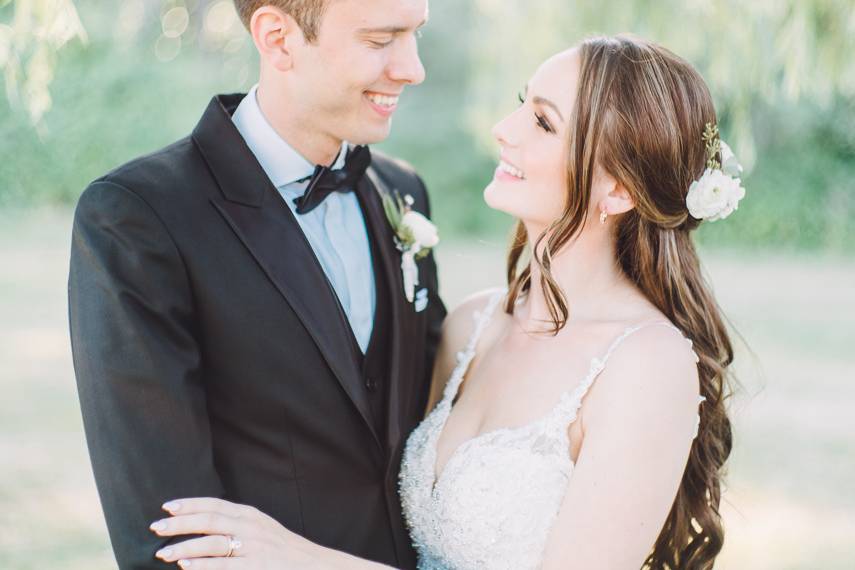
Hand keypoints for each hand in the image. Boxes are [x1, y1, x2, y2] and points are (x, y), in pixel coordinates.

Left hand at [149, 497, 322, 568]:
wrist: (313, 565)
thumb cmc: (283, 549)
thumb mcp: (262, 528)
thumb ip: (238, 523)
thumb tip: (205, 523)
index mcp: (250, 514)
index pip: (214, 504)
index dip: (190, 504)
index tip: (167, 506)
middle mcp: (250, 527)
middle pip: (209, 520)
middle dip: (179, 523)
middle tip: (155, 527)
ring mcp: (253, 547)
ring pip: (212, 543)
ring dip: (184, 547)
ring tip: (162, 553)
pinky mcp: (256, 567)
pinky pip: (223, 566)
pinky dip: (202, 565)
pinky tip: (185, 566)